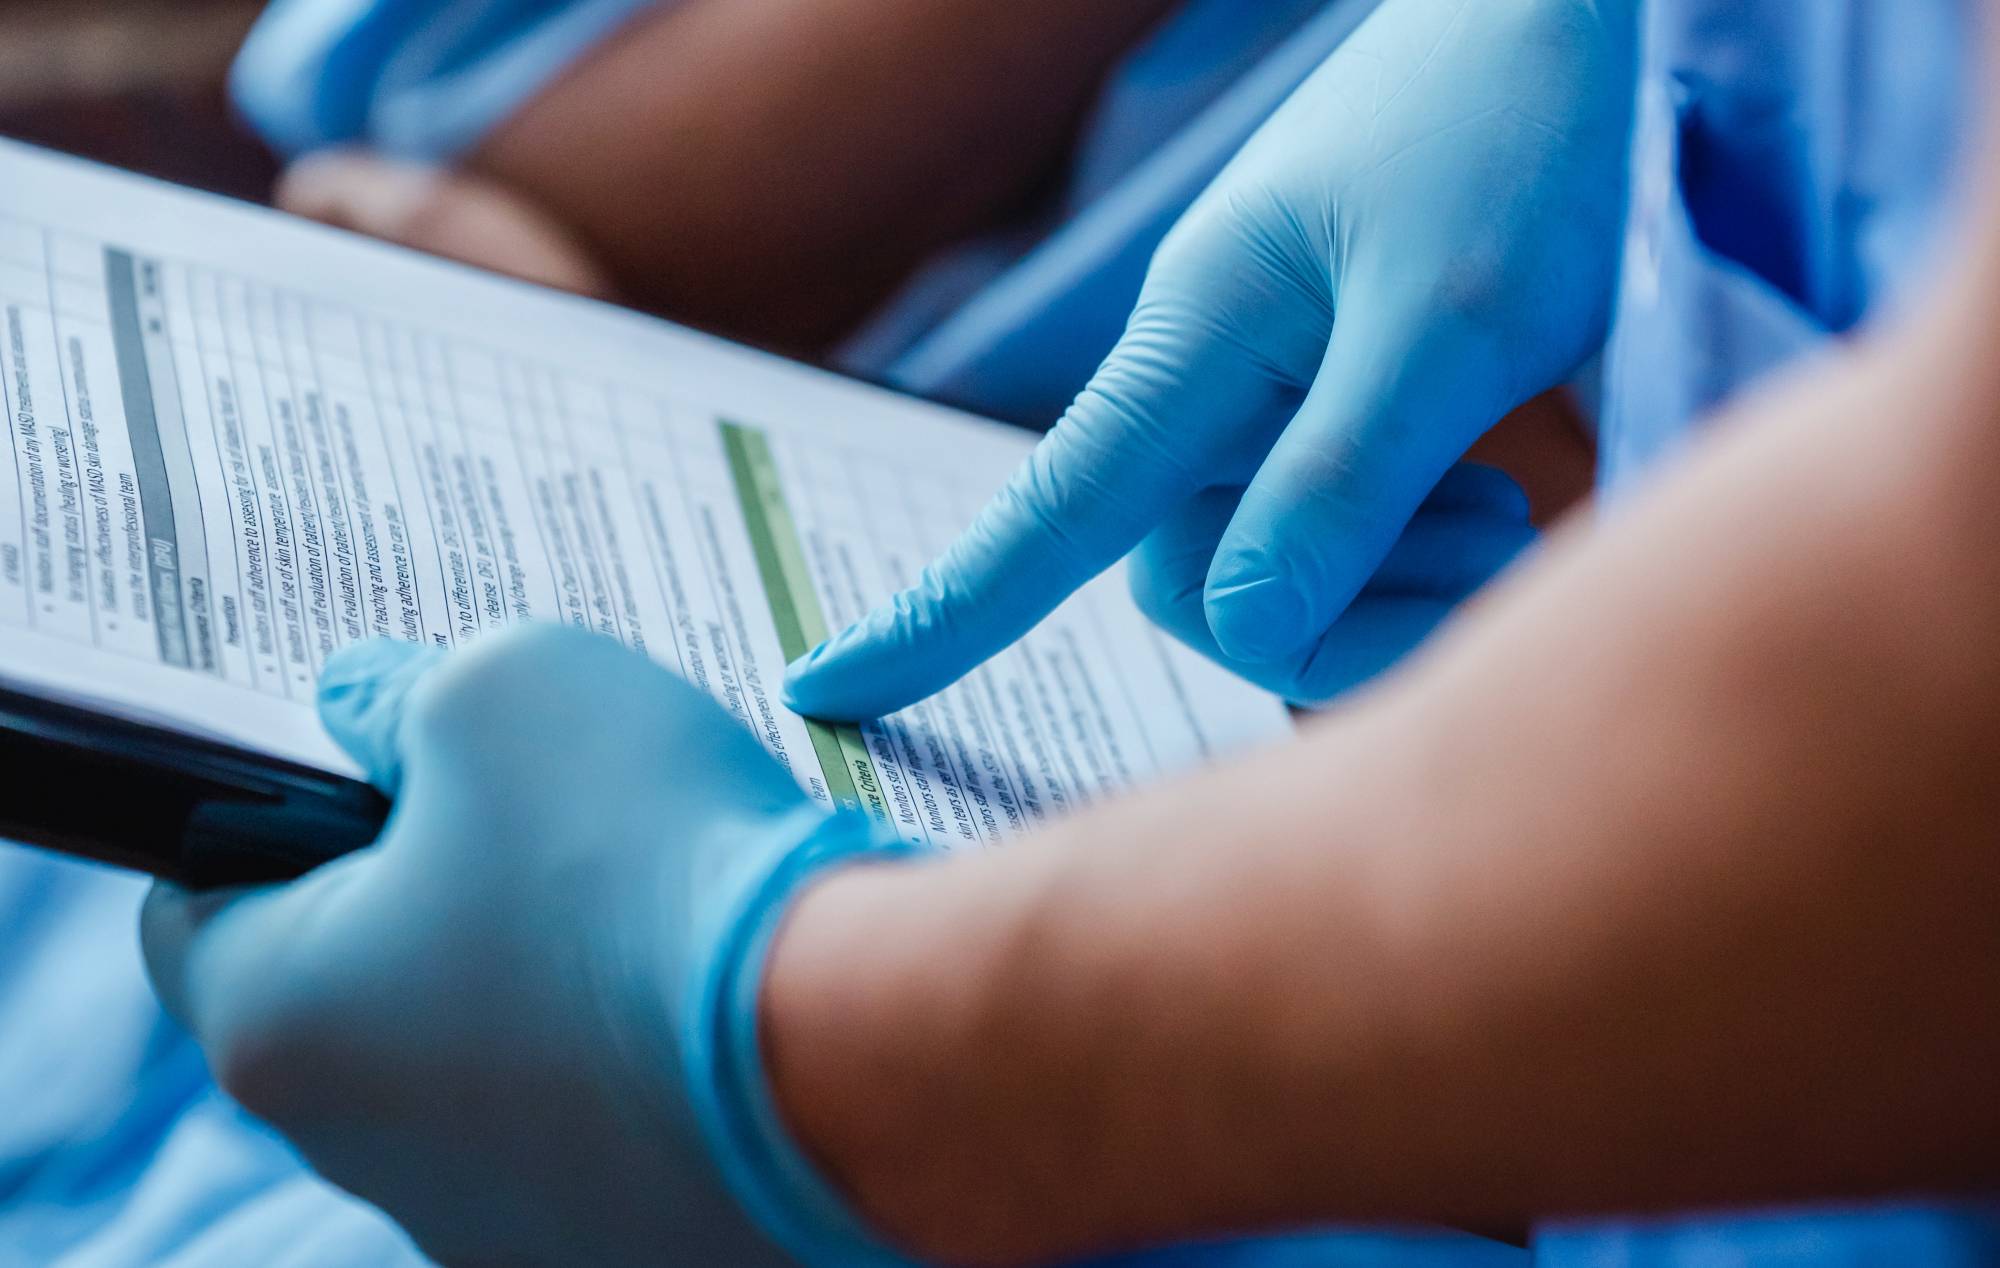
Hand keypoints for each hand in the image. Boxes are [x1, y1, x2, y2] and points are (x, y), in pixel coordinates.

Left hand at [141, 627, 916, 1266]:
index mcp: (281, 1018)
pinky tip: (709, 993)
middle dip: (428, 889)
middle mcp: (365, 1151)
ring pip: (480, 1066)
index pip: (194, 904)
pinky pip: (594, 1129)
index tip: (374, 767)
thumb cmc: (648, 864)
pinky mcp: (620, 1246)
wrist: (859, 1046)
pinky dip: (630, 1059)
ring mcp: (497, 1218)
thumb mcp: (500, 689)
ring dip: (536, 980)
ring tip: (651, 903)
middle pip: (352, 988)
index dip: (270, 809)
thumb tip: (374, 713)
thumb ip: (399, 695)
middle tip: (537, 812)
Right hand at [786, 0, 1632, 717]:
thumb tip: (1239, 634)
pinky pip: (1334, 544)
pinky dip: (1417, 556)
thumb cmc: (1518, 133)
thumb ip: (1339, 484)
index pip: (1046, 508)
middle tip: (1488, 535)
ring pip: (1275, 579)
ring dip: (1395, 584)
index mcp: (1197, 340)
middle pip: (1197, 584)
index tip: (823, 690)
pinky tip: (1496, 490)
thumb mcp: (1448, 318)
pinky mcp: (1335, 413)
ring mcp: (1270, 400)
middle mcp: (1211, 385)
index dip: (942, 611)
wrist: (1588, 28)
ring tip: (1505, 500)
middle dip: (1333, 613)